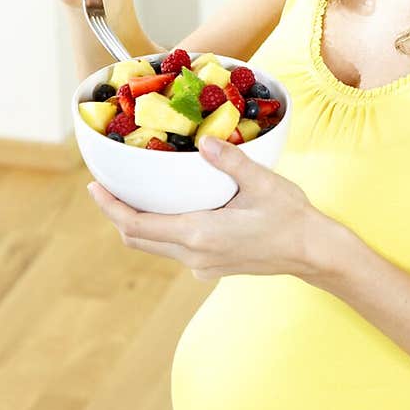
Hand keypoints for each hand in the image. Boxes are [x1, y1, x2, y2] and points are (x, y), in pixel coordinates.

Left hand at [86, 135, 325, 281]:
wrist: (314, 254)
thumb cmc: (291, 218)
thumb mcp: (263, 183)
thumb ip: (231, 161)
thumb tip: (206, 141)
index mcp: (199, 234)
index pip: (137, 225)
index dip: (110, 208)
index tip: (94, 187)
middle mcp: (194, 255)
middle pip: (139, 239)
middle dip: (118, 214)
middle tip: (106, 187)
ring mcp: (203, 265)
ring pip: (156, 246)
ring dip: (140, 223)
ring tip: (134, 195)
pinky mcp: (213, 268)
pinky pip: (176, 250)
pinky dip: (164, 230)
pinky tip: (174, 210)